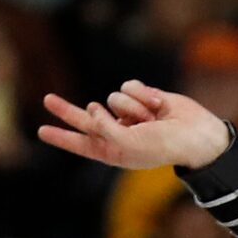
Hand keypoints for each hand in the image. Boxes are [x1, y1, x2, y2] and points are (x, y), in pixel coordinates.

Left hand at [38, 81, 233, 170]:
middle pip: (85, 118)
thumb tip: (92, 106)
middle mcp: (118, 132)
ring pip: (114, 98)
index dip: (62, 137)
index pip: (81, 143)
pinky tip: (158, 105)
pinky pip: (130, 86)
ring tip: (151, 118)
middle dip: (67, 110)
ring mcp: (130, 114)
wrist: (195, 134)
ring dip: (133, 106)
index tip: (42, 131)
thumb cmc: (163, 146)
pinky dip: (143, 95)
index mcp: (113, 151)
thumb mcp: (129, 144)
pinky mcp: (142, 96)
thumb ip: (105, 128)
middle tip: (47, 100)